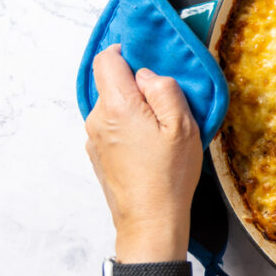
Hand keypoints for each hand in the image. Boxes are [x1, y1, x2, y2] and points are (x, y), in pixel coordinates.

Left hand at [84, 45, 201, 261]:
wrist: (150, 222)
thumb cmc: (169, 176)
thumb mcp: (182, 126)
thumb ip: (164, 89)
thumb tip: (147, 75)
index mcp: (117, 106)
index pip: (107, 59)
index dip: (127, 53)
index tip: (149, 63)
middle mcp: (97, 119)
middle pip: (110, 83)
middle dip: (137, 85)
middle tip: (167, 105)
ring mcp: (94, 138)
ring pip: (113, 106)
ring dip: (134, 109)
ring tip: (161, 131)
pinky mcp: (98, 155)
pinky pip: (112, 127)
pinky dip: (129, 128)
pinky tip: (150, 148)